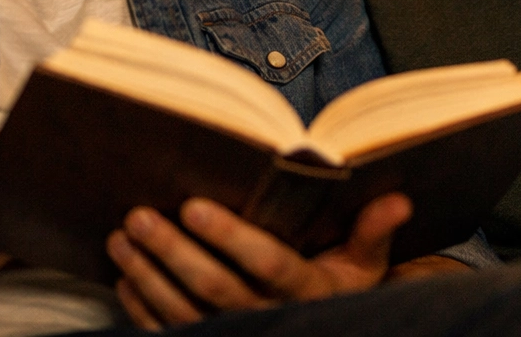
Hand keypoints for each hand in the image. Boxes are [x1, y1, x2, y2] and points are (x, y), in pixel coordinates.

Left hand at [106, 193, 412, 329]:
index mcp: (307, 291)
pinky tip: (124, 276)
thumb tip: (399, 198)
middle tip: (139, 215)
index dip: (230, 236)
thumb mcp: (365, 262)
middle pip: (214, 288)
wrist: (328, 331)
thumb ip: (374, 230)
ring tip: (122, 237)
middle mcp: (269, 319)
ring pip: (184, 312)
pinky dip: (143, 308)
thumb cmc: (343, 284)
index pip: (266, 263)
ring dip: (148, 275)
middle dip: (173, 252)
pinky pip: (171, 334)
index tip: (194, 205)